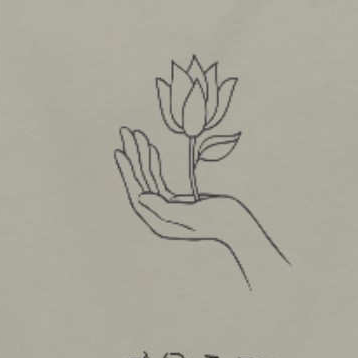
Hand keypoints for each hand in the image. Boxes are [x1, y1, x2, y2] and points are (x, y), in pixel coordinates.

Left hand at [113, 129, 288, 284]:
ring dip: (141, 155)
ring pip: (148, 178)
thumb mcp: (192, 215)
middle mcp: (157, 215)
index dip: (128, 172)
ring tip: (134, 134)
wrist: (237, 225)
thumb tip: (140, 197)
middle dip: (132, 156)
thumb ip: (165, 208)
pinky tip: (149, 148)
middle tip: (124, 132)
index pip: (138, 193)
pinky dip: (153, 163)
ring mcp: (165, 207)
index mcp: (158, 222)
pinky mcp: (174, 200)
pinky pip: (158, 180)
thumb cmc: (218, 221)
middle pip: (140, 182)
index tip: (120, 151)